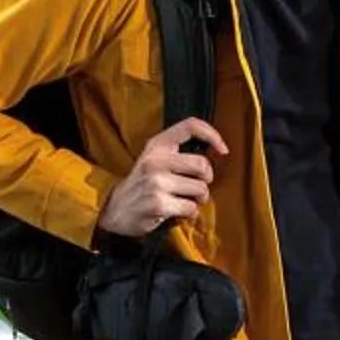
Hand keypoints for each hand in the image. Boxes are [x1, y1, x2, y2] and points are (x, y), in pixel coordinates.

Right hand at [98, 118, 227, 237]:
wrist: (116, 209)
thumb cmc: (143, 184)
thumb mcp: (154, 159)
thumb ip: (178, 152)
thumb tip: (214, 151)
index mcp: (157, 145)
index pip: (190, 126)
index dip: (212, 135)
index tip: (222, 149)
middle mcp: (156, 160)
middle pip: (202, 165)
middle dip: (206, 180)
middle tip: (196, 186)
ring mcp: (156, 182)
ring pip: (200, 189)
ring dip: (197, 199)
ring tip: (183, 200)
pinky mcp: (159, 203)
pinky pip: (191, 208)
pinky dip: (189, 214)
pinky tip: (176, 212)